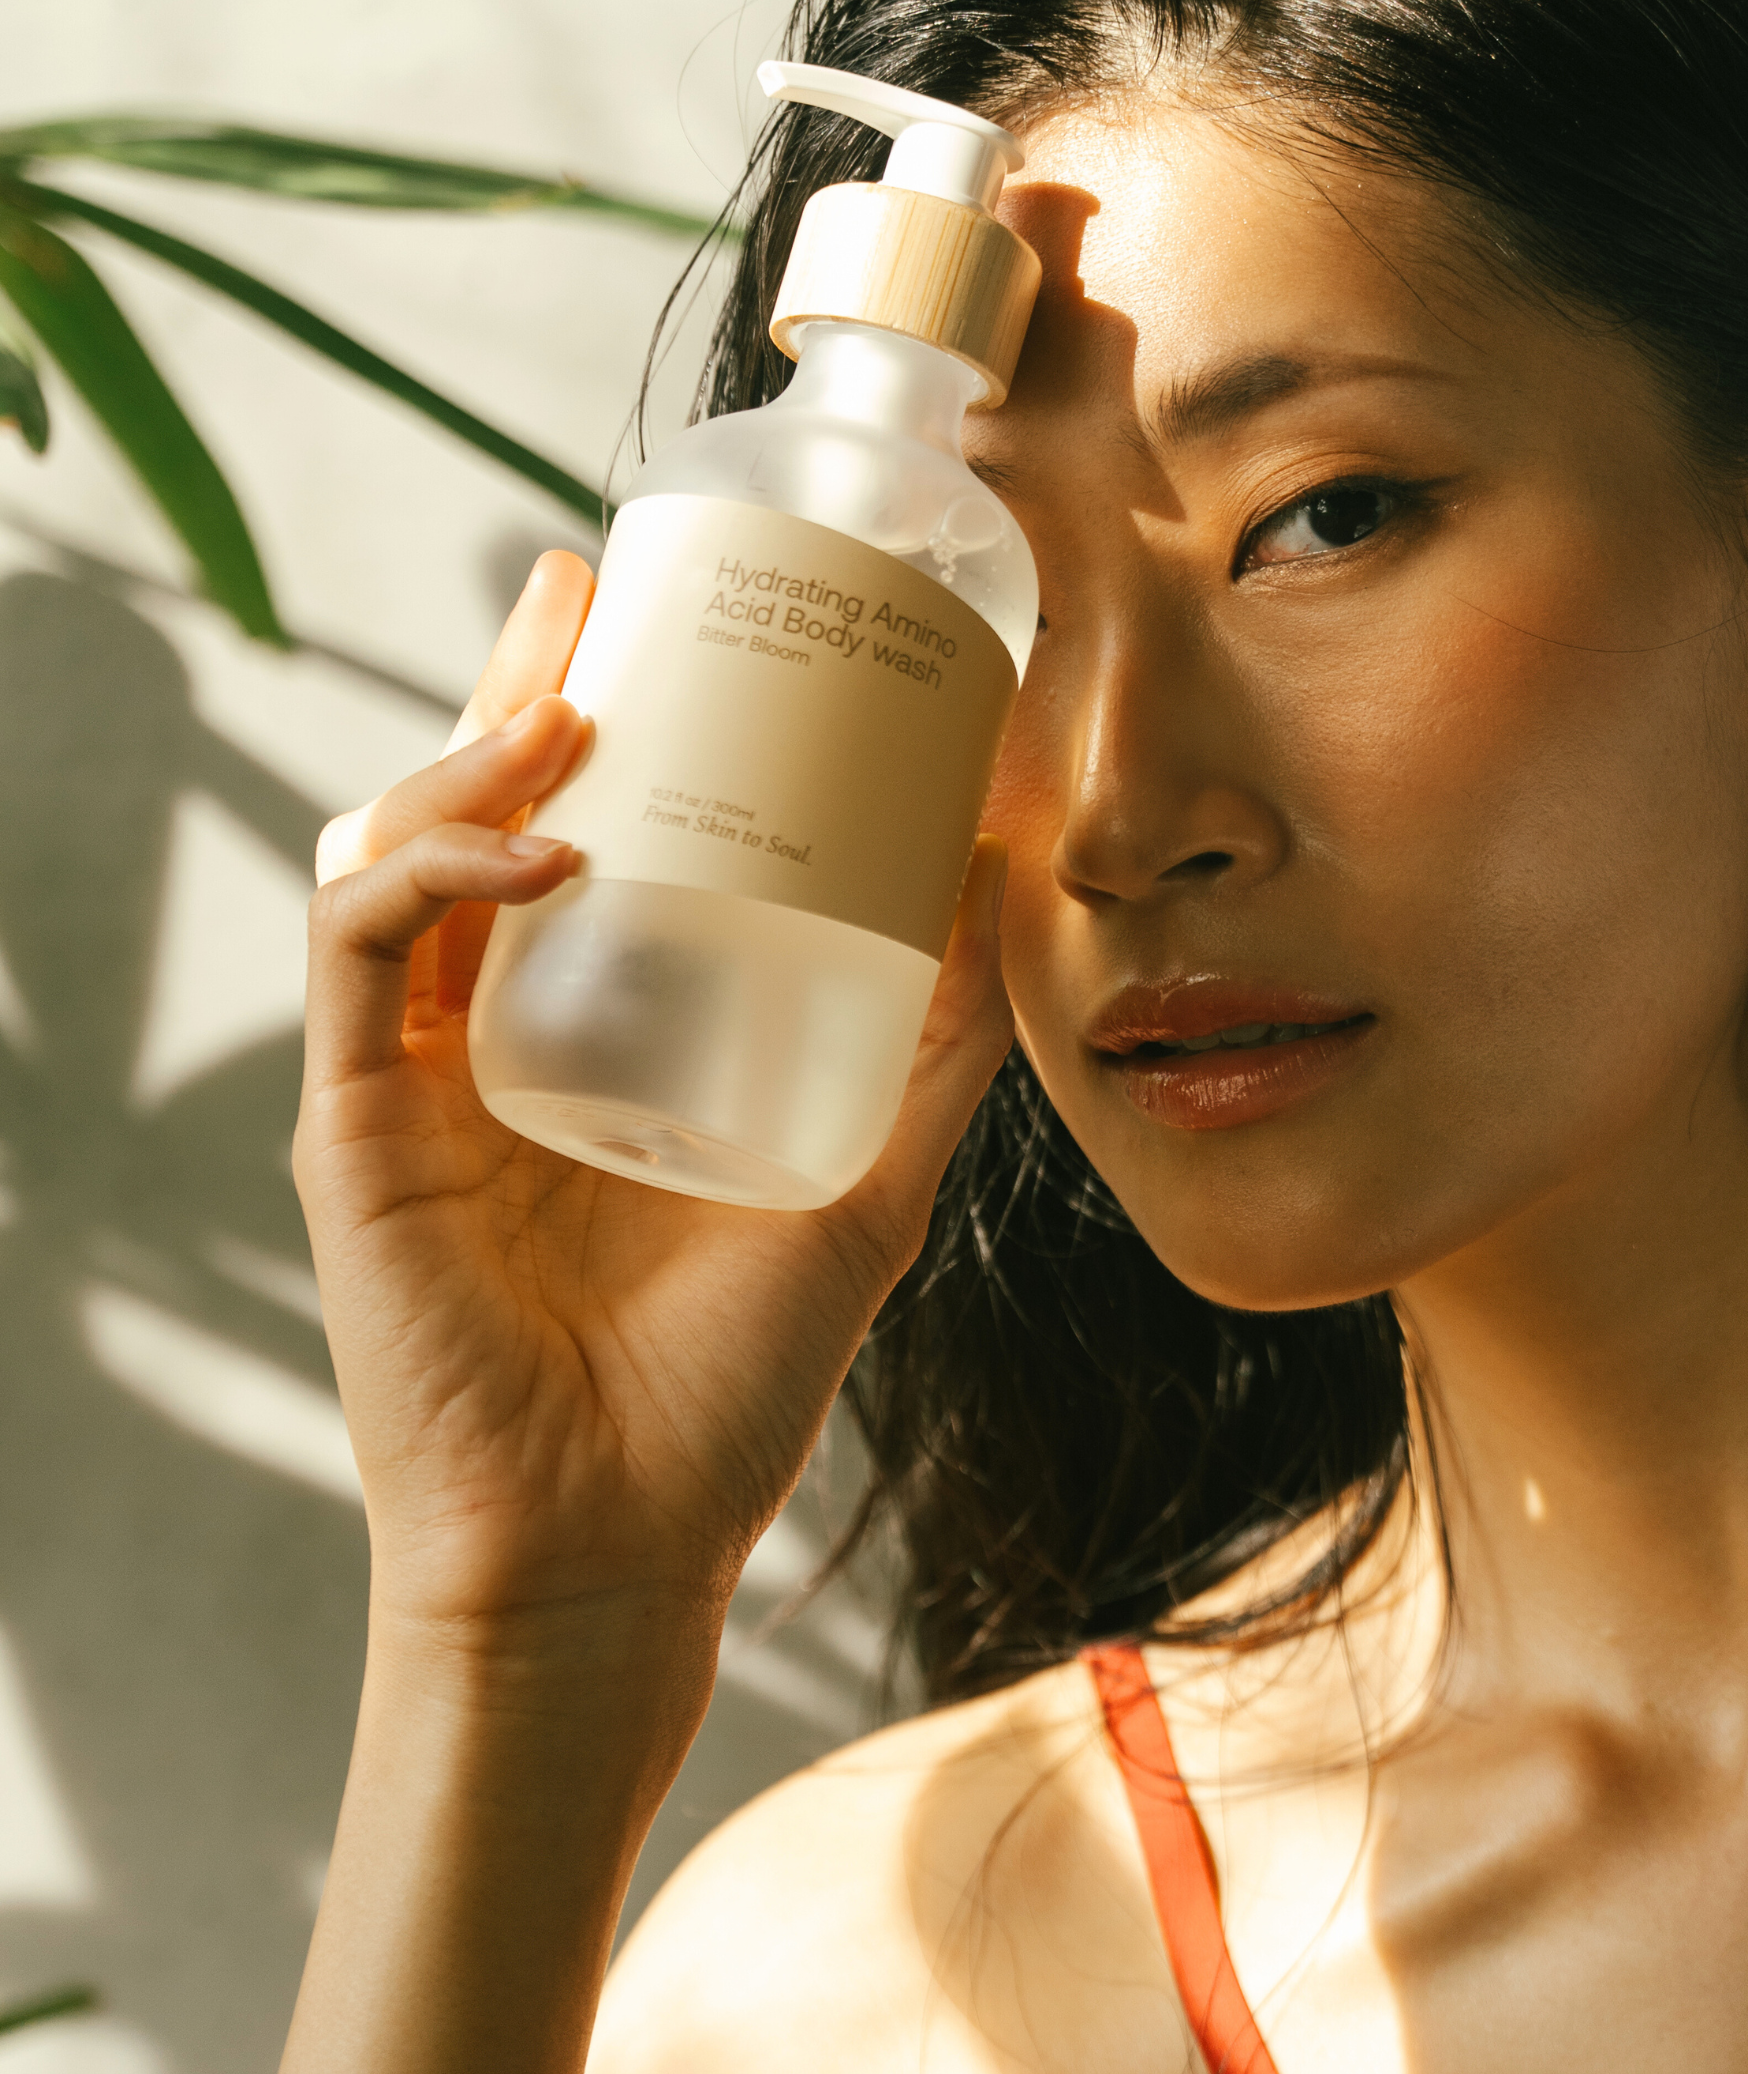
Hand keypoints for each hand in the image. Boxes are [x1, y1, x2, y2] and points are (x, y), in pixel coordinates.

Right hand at [295, 551, 1012, 1643]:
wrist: (625, 1543)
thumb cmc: (726, 1379)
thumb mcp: (866, 1176)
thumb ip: (933, 1040)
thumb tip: (1007, 877)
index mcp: (582, 1030)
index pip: (570, 833)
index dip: (593, 714)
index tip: (650, 610)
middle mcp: (484, 1032)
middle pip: (474, 811)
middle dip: (519, 688)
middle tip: (587, 590)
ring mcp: (411, 1074)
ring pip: (396, 852)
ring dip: (473, 755)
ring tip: (579, 701)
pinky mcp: (355, 1127)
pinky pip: (359, 952)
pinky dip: (435, 870)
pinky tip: (541, 843)